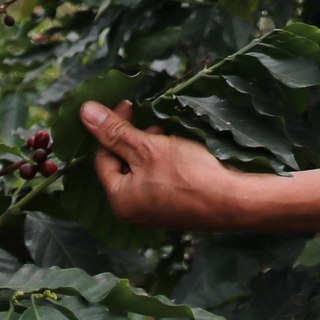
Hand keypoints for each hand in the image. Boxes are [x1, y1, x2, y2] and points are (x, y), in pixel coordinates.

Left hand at [82, 101, 251, 229]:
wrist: (235, 201)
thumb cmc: (188, 175)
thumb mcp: (147, 147)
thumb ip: (114, 131)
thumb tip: (84, 112)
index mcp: (120, 200)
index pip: (103, 157)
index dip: (111, 128)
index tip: (128, 105)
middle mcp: (134, 212)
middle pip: (124, 165)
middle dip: (135, 139)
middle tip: (154, 123)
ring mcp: (156, 214)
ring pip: (144, 172)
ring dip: (152, 149)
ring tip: (170, 136)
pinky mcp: (176, 210)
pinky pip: (161, 181)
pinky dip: (166, 163)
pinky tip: (182, 152)